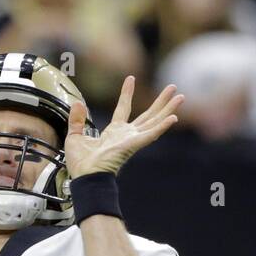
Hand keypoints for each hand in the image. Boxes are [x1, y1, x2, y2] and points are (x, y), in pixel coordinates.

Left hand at [63, 77, 184, 178]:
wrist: (85, 177)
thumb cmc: (81, 164)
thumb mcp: (74, 136)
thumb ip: (76, 120)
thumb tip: (77, 103)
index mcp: (114, 133)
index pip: (123, 108)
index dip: (127, 93)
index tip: (130, 78)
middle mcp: (127, 135)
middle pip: (149, 115)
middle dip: (161, 102)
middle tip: (173, 88)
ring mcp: (132, 140)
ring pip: (155, 121)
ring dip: (168, 109)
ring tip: (180, 97)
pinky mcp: (134, 145)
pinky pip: (151, 135)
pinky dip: (163, 126)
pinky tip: (174, 118)